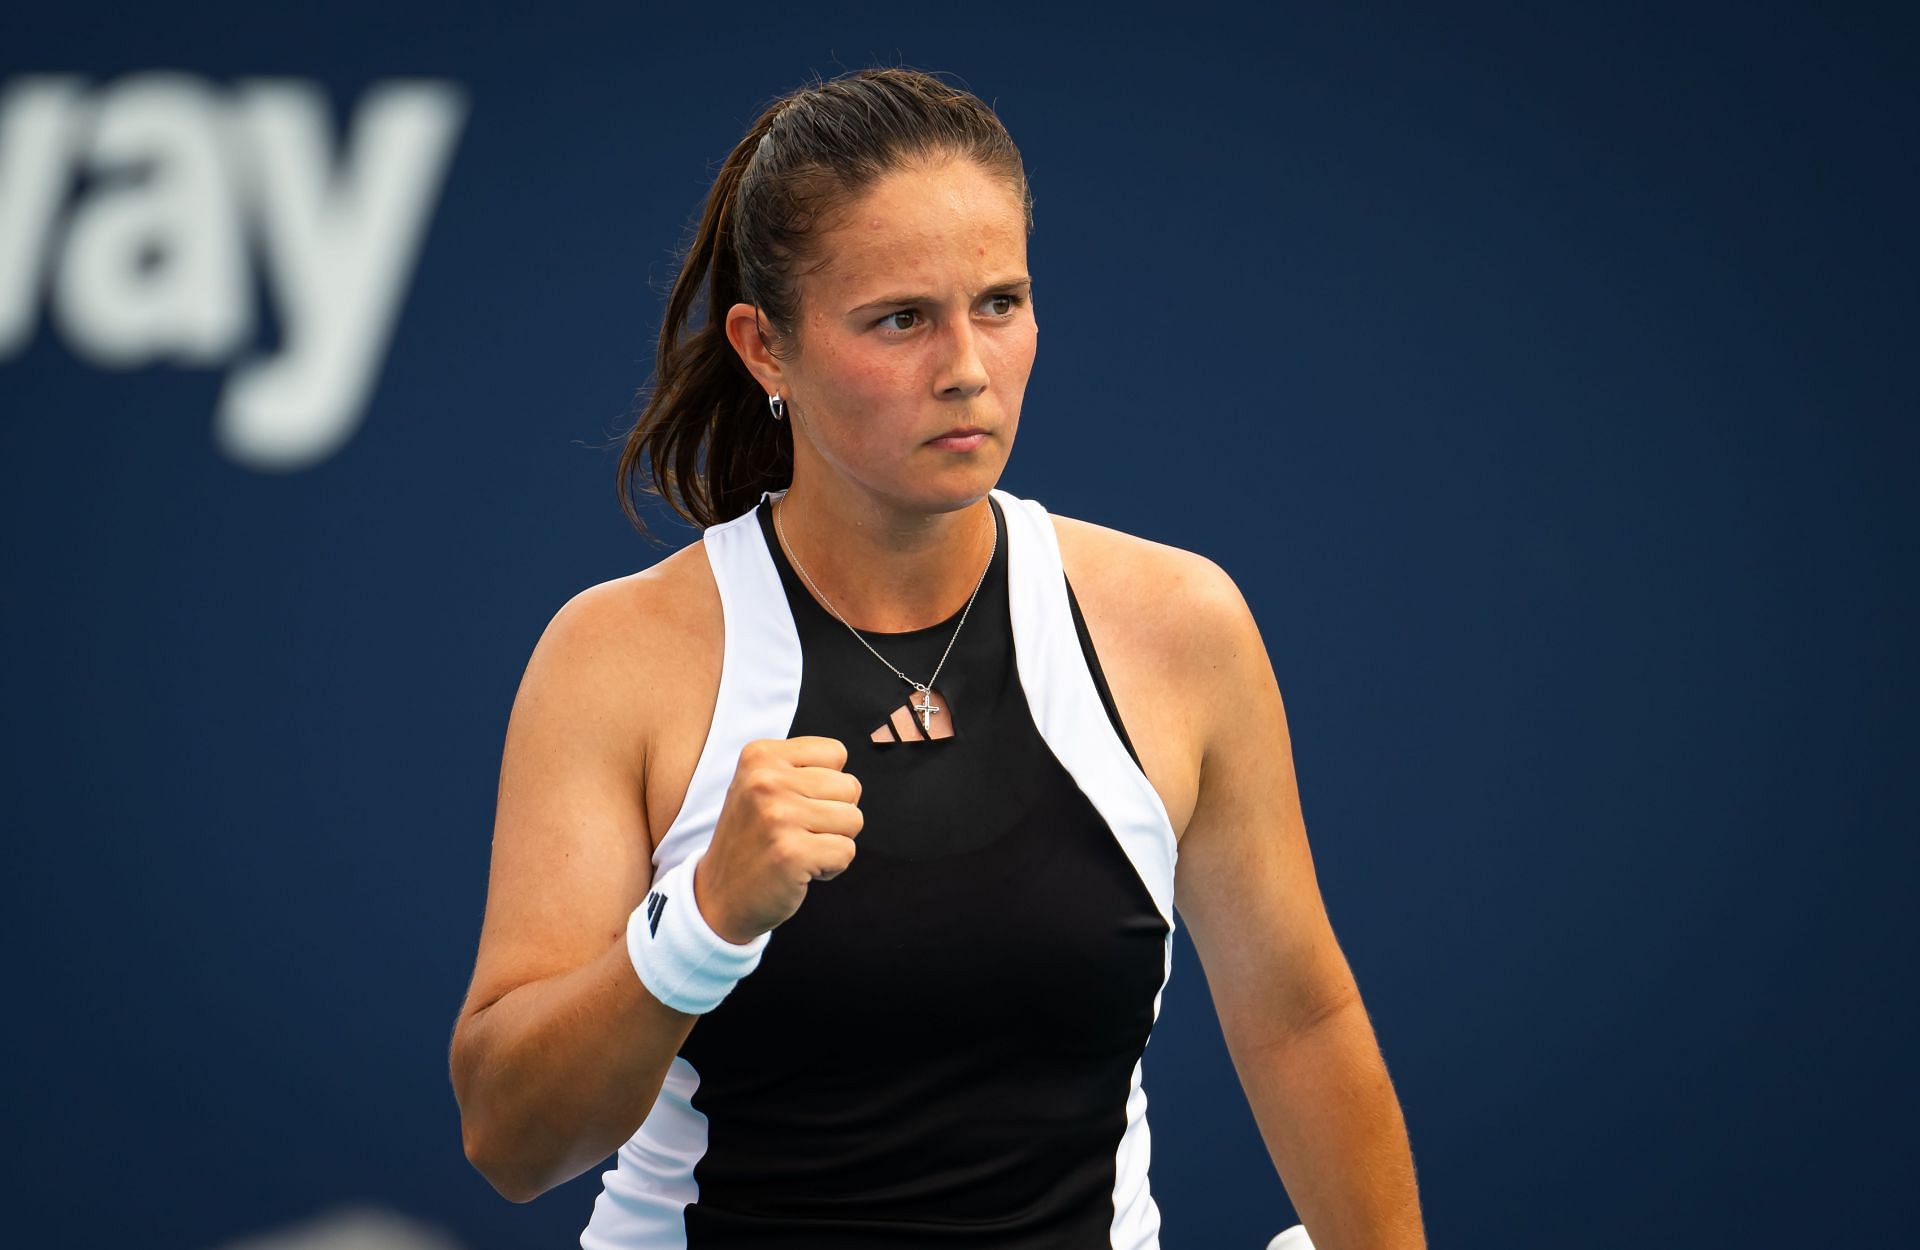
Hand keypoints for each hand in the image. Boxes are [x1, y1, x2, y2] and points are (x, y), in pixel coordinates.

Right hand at [694, 736, 863, 943]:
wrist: (718, 896)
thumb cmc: (752, 839)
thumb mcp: (760, 785)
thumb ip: (801, 768)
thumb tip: (851, 777)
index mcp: (760, 756)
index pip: (836, 753)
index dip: (827, 785)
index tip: (796, 805)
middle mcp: (766, 780)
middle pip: (849, 786)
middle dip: (834, 815)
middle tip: (797, 832)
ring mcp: (778, 816)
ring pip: (854, 819)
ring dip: (834, 841)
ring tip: (799, 848)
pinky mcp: (793, 853)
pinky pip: (847, 851)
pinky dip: (832, 867)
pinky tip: (801, 869)